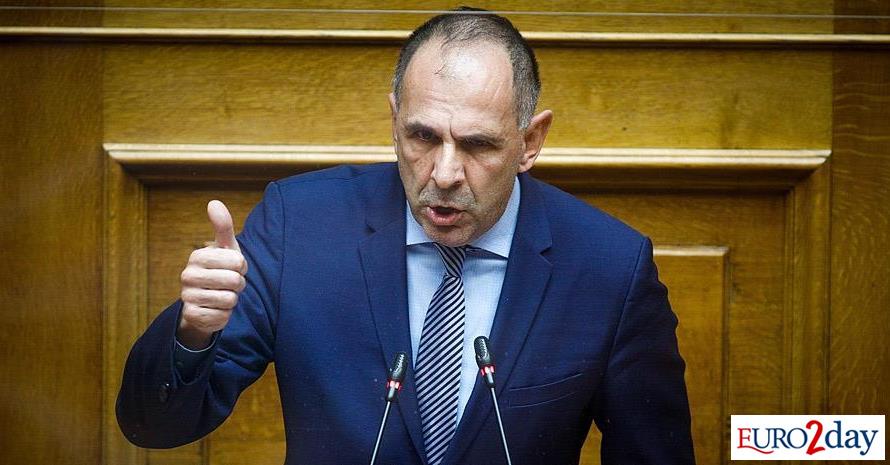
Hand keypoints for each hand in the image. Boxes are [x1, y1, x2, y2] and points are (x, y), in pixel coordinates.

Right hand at [176, 200, 248, 348]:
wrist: (207, 301)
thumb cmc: (221, 269)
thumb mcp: (225, 247)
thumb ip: (222, 226)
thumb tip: (213, 202)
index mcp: (198, 256)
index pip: (237, 261)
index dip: (242, 266)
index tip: (234, 267)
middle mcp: (187, 276)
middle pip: (234, 281)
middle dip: (238, 284)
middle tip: (230, 283)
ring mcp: (187, 297)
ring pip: (229, 300)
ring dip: (232, 299)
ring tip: (223, 294)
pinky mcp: (192, 316)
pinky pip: (223, 316)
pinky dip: (226, 314)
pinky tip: (216, 309)